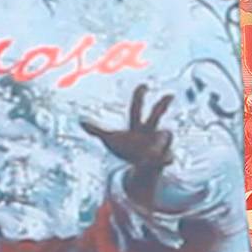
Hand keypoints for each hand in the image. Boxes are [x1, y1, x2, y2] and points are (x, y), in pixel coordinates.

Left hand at [83, 84, 173, 201]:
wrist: (144, 165)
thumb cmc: (128, 148)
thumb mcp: (111, 140)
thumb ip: (97, 130)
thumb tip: (80, 122)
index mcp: (137, 125)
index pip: (136, 108)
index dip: (139, 96)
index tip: (144, 85)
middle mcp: (150, 131)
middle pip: (156, 114)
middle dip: (162, 104)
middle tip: (170, 94)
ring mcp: (159, 143)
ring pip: (165, 135)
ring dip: (163, 136)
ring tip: (156, 144)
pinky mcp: (164, 158)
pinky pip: (168, 158)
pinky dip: (167, 158)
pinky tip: (168, 159)